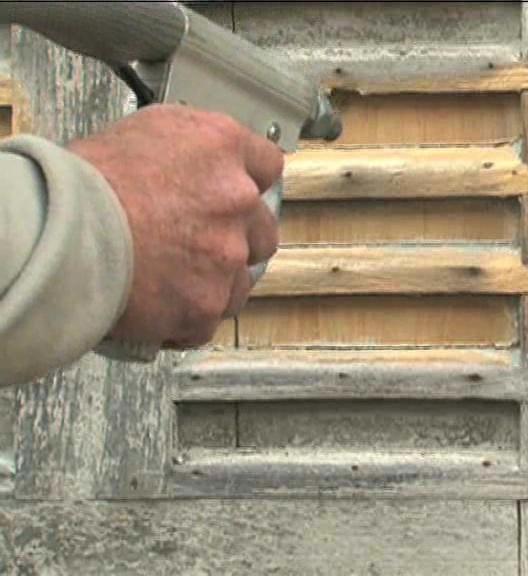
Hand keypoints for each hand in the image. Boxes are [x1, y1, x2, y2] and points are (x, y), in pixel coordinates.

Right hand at [68, 104, 282, 347]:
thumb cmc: (82, 180)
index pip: (267, 164)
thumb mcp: (141, 132)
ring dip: (214, 282)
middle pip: (262, 229)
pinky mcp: (208, 303)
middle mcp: (236, 199)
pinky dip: (186, 318)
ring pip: (241, 279)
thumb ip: (188, 149)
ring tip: (169, 279)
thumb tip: (198, 163)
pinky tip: (157, 307)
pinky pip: (210, 319)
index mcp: (221, 147)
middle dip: (236, 238)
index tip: (236, 196)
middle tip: (195, 243)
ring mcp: (227, 255)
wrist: (56, 233)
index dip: (249, 183)